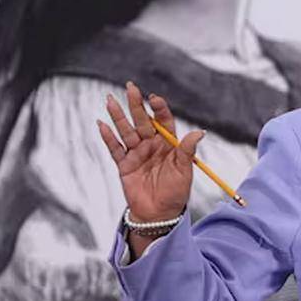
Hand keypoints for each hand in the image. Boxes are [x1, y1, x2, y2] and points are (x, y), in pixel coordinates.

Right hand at [97, 81, 204, 222]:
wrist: (160, 215)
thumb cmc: (176, 192)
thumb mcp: (185, 171)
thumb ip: (187, 151)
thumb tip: (199, 132)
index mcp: (168, 143)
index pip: (163, 120)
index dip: (159, 108)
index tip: (154, 99)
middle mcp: (151, 144)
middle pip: (142, 120)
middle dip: (136, 104)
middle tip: (130, 86)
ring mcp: (136, 153)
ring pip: (126, 131)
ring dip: (118, 116)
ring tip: (110, 100)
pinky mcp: (124, 165)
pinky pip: (115, 149)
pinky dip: (108, 137)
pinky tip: (101, 124)